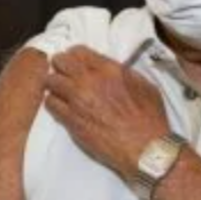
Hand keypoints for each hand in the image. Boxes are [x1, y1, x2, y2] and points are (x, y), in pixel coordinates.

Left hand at [44, 45, 168, 180]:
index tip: (75, 62)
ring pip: (51, 81)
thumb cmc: (150, 119)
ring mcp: (77, 100)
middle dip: (61, 66)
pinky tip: (61, 107)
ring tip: (61, 91)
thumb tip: (111, 69)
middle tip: (64, 74)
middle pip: (60, 61)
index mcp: (109, 69)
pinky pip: (50, 103)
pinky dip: (54, 103)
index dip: (75, 56)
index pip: (79, 51)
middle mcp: (90, 80)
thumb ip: (123, 73)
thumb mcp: (144, 85)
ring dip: (55, 84)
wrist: (145, 148)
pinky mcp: (71, 119)